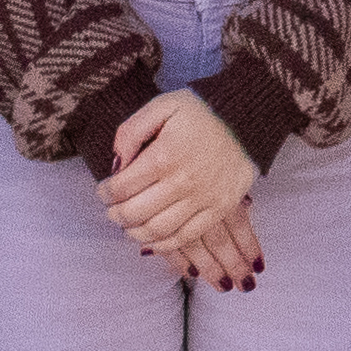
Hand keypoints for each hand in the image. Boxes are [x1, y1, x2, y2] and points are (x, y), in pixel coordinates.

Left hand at [100, 91, 261, 285]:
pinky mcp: (218, 209)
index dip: (105, 193)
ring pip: (158, 230)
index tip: (103, 191)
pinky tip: (153, 240)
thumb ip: (132, 131)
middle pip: (136, 213)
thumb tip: (117, 163)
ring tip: (128, 225)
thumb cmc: (201, 111)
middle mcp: (182, 182)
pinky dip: (165, 244)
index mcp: (164, 156)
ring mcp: (202, 199)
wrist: (247, 118)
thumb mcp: (161, 106)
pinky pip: (187, 236)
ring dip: (136, 233)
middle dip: (116, 214)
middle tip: (112, 210)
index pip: (122, 187)